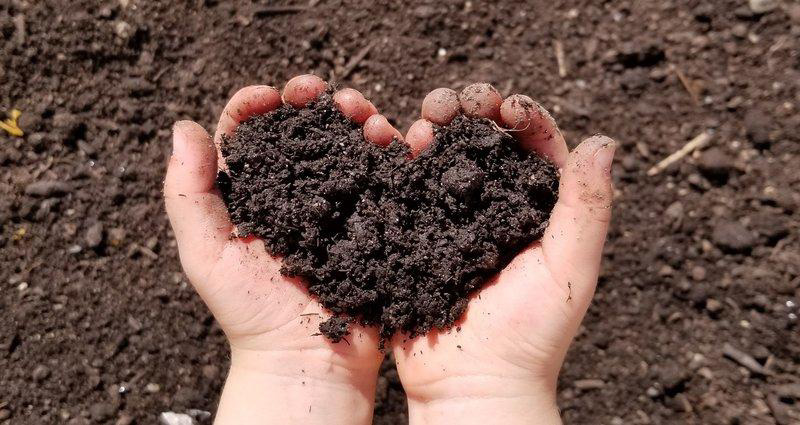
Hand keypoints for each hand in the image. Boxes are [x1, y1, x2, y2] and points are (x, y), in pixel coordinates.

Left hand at [163, 75, 400, 424]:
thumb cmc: (250, 315)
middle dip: (316, 102)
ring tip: (364, 115)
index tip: (271, 95)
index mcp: (252, 194)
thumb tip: (184, 125)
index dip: (257, 105)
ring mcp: (339, 203)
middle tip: (323, 93)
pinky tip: (393, 140)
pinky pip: (385, 174)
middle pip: (306, 130)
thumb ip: (188, 194)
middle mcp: (296, 192)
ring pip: (349, 143)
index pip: (250, 134)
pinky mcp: (375, 217)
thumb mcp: (206, 255)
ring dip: (358, 117)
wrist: (307, 361)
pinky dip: (392, 149)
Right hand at [392, 84, 615, 424]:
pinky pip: (407, 187)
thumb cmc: (529, 337)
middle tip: (451, 102)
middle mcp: (495, 208)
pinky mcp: (415, 233)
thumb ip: (587, 209)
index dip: (520, 114)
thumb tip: (603, 144)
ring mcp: (451, 219)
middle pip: (484, 142)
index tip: (502, 103)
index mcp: (538, 210)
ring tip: (424, 120)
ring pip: (443, 156)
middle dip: (469, 110)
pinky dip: (401, 161)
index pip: (535, 145)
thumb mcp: (569, 271)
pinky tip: (396, 146)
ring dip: (434, 127)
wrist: (471, 385)